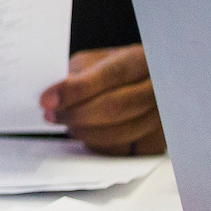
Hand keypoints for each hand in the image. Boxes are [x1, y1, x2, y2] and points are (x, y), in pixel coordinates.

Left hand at [40, 45, 163, 155]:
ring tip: (69, 124)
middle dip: (76, 115)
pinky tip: (91, 134)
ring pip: (120, 133)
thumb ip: (78, 74)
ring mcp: (162, 115)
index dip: (76, 89)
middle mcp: (158, 88)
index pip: (110, 75)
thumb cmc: (118, 69)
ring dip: (86, 132)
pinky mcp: (159, 139)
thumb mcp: (97, 60)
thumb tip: (55, 95)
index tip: (48, 100)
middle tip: (52, 115)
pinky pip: (126, 151)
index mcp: (141, 60)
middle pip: (116, 108)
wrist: (148, 80)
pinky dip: (101, 146)